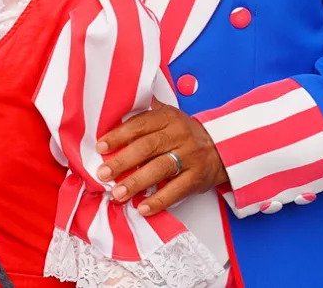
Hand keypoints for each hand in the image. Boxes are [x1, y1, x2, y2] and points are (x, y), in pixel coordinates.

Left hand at [95, 99, 227, 215]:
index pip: (140, 124)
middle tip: (103, 173)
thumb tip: (110, 115)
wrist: (222, 148)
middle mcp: (180, 135)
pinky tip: (142, 208)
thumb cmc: (184, 134)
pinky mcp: (197, 178)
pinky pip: (176, 190)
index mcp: (169, 117)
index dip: (119, 135)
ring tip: (118, 194)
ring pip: (160, 169)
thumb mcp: (168, 118)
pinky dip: (159, 200)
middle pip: (147, 147)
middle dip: (123, 161)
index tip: (101, 147)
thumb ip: (143, 115)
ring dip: (136, 182)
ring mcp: (190, 157)